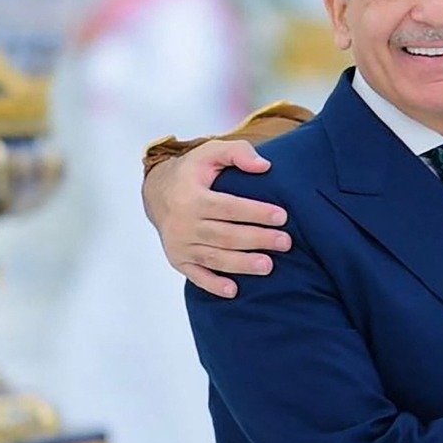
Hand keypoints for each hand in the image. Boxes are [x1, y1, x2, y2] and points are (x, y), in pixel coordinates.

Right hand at [142, 140, 290, 297]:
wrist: (157, 192)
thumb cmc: (192, 172)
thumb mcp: (210, 152)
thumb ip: (237, 152)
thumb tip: (264, 166)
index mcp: (191, 197)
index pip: (228, 207)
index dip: (256, 212)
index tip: (282, 216)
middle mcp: (183, 223)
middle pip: (224, 235)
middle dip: (257, 239)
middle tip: (285, 242)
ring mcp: (179, 244)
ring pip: (214, 257)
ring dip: (242, 264)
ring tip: (269, 266)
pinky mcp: (178, 260)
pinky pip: (196, 276)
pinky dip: (213, 285)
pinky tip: (234, 291)